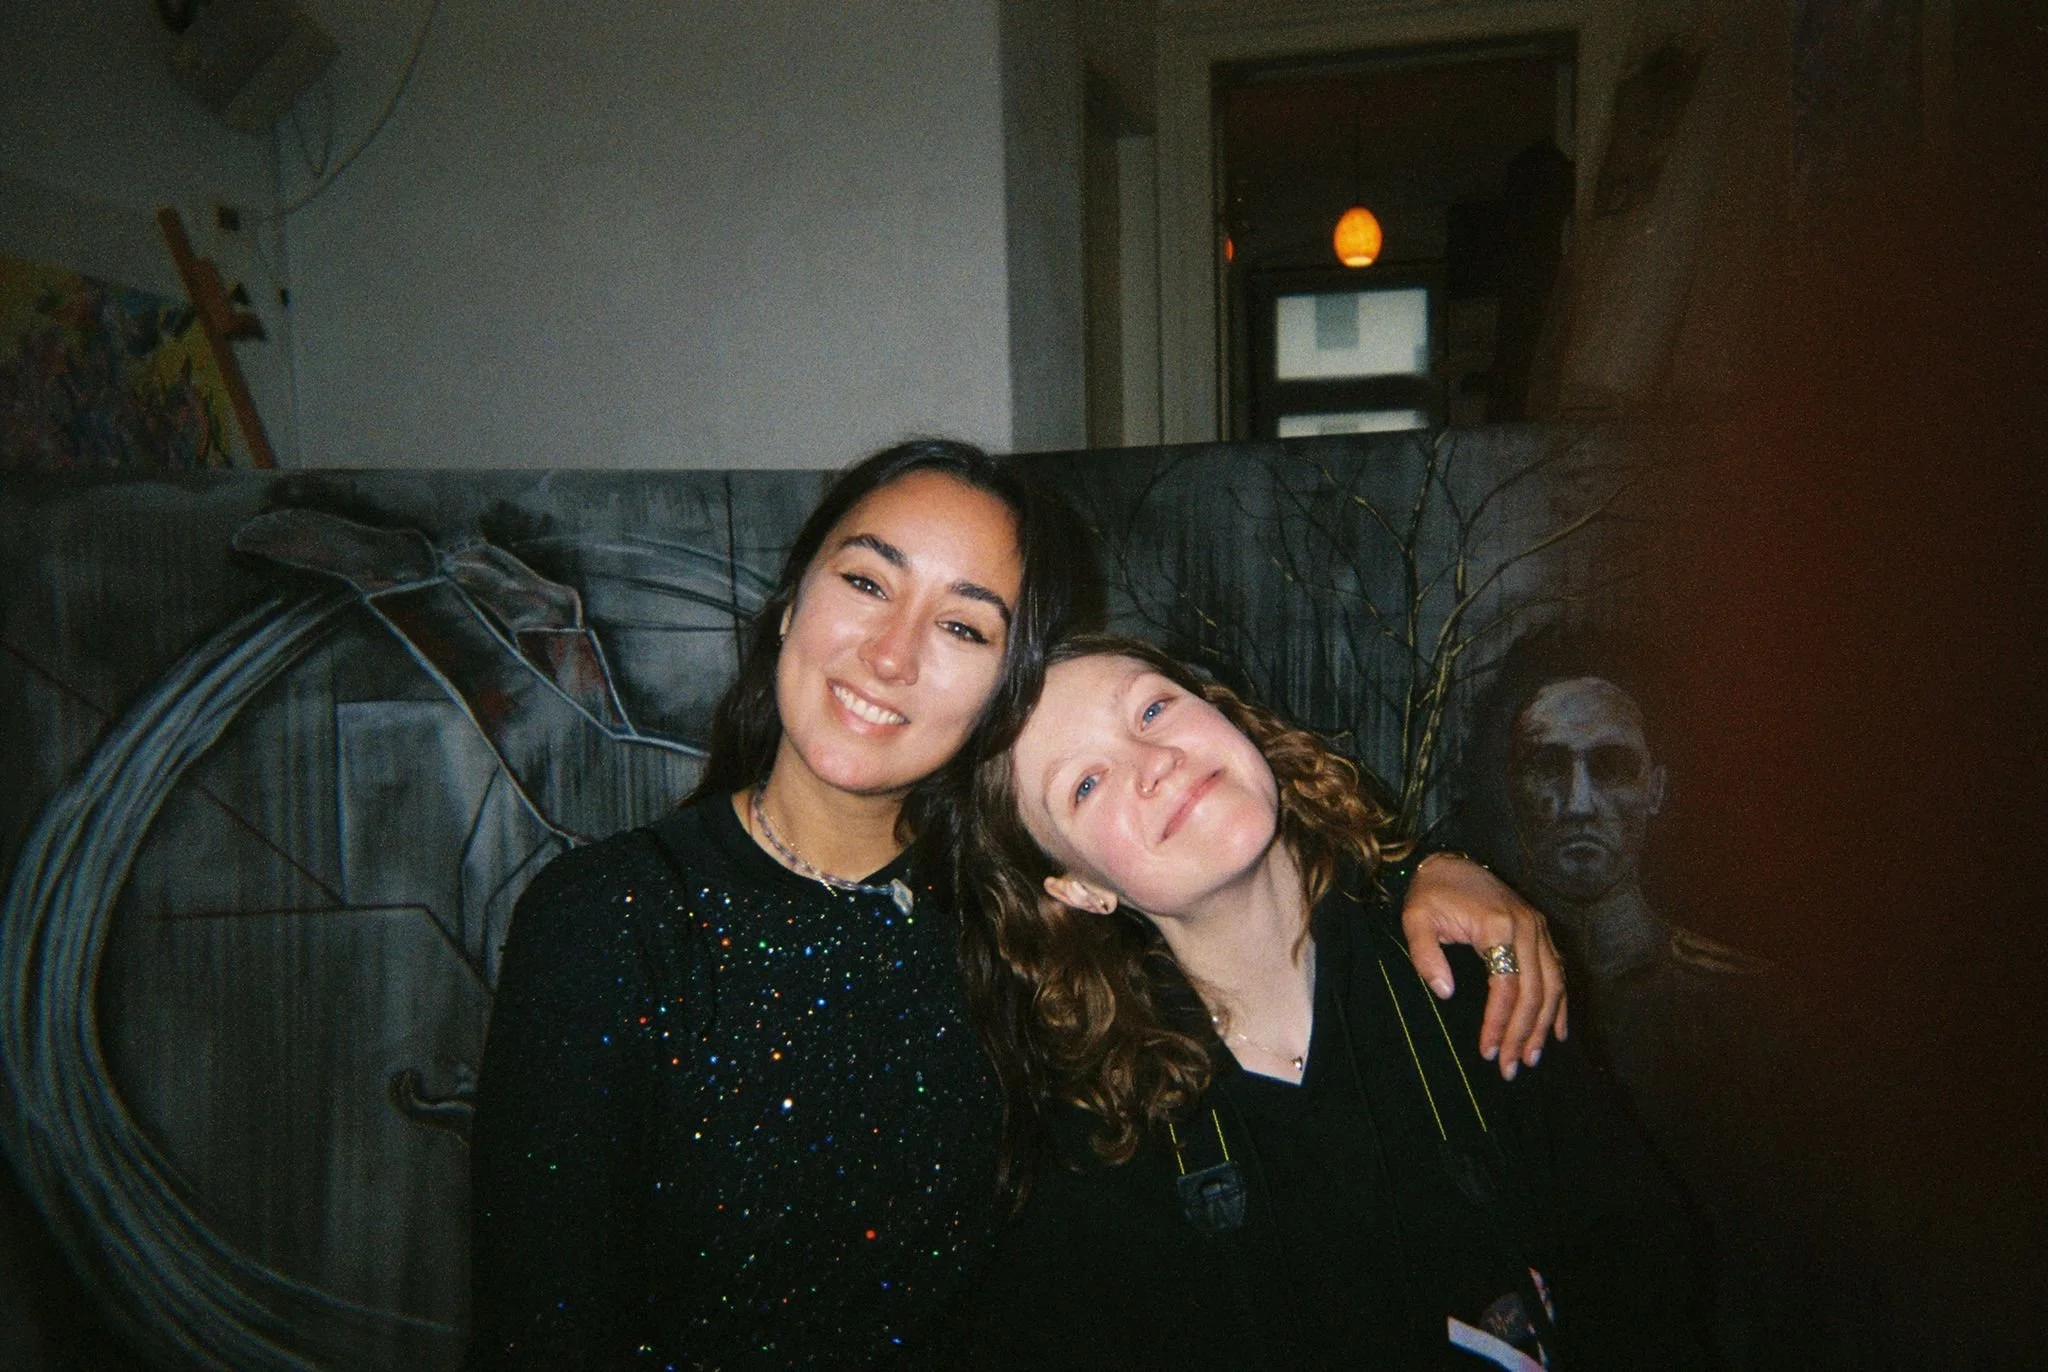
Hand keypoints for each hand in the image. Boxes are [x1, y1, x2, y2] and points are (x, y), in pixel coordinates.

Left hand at [1398, 853, 1567, 1078]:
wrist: (1449, 862)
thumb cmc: (1430, 893)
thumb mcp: (1416, 919)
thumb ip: (1425, 955)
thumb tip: (1445, 993)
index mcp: (1498, 925)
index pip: (1506, 986)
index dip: (1499, 1022)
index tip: (1488, 1052)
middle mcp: (1527, 927)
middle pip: (1535, 992)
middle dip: (1523, 1034)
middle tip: (1512, 1068)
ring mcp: (1539, 928)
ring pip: (1553, 986)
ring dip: (1544, 1025)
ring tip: (1532, 1057)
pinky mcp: (1541, 931)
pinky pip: (1559, 972)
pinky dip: (1560, 1004)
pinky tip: (1557, 1031)